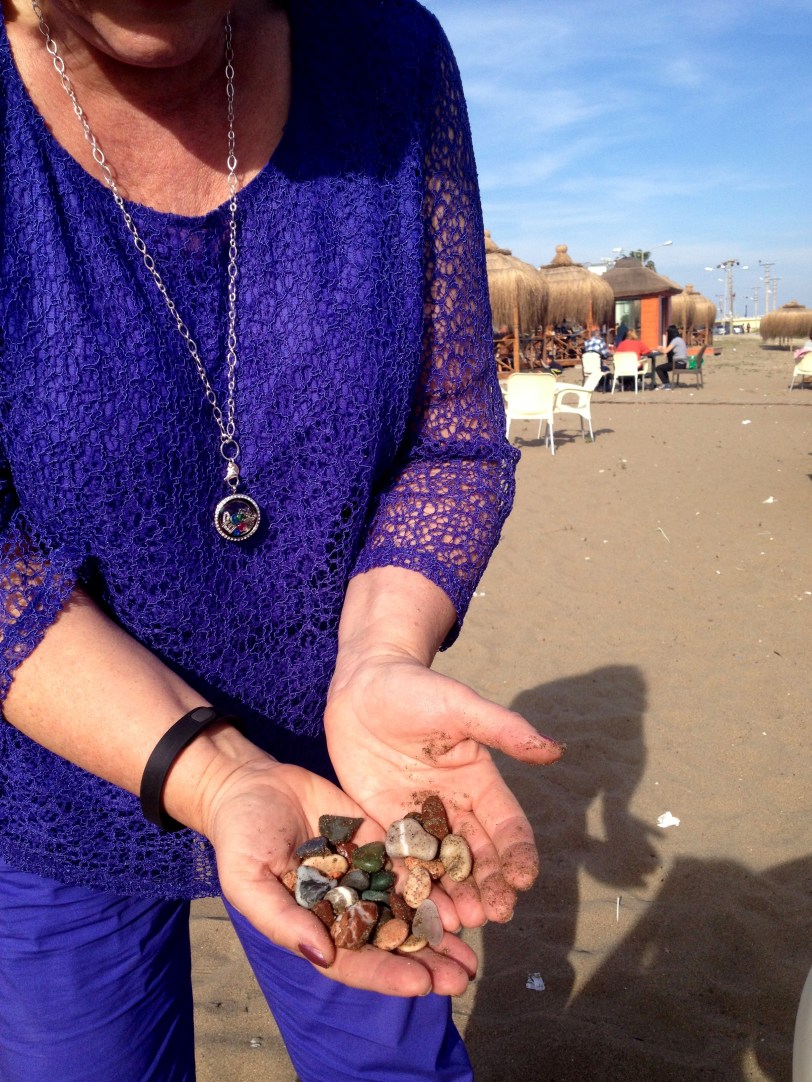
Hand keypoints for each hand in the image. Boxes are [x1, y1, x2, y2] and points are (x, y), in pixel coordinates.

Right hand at [195, 745, 477, 996]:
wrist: (251, 784)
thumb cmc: (240, 838)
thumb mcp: (247, 880)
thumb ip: (281, 919)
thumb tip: (321, 955)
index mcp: (315, 925)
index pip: (354, 960)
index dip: (387, 974)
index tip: (421, 984)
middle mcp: (345, 905)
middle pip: (390, 940)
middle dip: (426, 960)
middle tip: (462, 977)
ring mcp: (364, 872)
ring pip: (407, 906)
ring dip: (439, 929)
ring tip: (472, 947)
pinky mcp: (377, 839)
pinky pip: (409, 860)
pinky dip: (435, 878)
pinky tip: (462, 889)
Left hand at [324, 645, 563, 930]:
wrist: (363, 685)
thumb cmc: (415, 689)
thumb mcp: (461, 707)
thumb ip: (504, 730)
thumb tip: (555, 750)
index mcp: (479, 781)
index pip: (507, 825)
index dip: (517, 852)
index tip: (524, 879)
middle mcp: (454, 806)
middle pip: (478, 854)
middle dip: (490, 884)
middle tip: (496, 915)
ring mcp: (418, 818)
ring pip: (442, 865)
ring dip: (455, 894)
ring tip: (462, 921)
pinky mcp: (384, 822)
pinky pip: (401, 859)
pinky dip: (411, 885)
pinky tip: (417, 909)